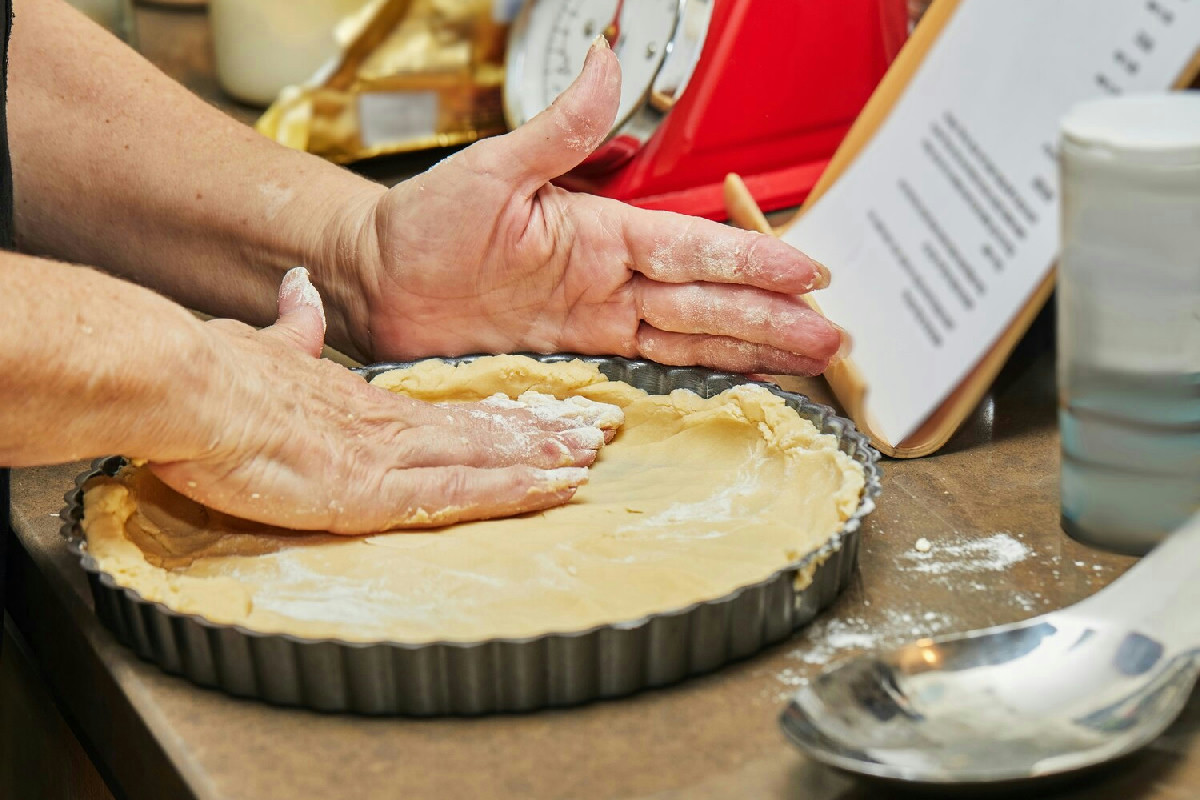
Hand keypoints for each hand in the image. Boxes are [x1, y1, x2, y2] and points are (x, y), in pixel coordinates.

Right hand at [149, 269, 605, 532]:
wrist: (190, 384)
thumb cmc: (216, 373)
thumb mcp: (264, 345)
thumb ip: (293, 328)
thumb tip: (301, 291)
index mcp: (365, 402)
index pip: (452, 412)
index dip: (502, 417)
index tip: (543, 416)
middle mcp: (388, 425)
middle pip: (482, 430)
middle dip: (542, 434)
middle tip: (597, 430)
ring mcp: (387, 456)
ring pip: (486, 455)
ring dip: (542, 459)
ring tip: (591, 459)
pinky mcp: (375, 489)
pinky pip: (461, 492)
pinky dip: (513, 489)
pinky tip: (553, 488)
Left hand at [351, 38, 844, 375]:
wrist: (379, 285)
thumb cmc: (422, 224)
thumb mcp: (491, 169)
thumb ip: (559, 129)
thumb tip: (605, 62)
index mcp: (598, 230)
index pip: (689, 246)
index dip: (748, 259)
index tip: (807, 270)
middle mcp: (607, 277)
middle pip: (706, 297)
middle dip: (771, 314)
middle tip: (833, 332)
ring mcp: (596, 319)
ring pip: (692, 334)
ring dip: (753, 344)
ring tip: (811, 355)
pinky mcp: (576, 357)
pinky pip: (651, 365)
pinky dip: (700, 372)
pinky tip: (742, 377)